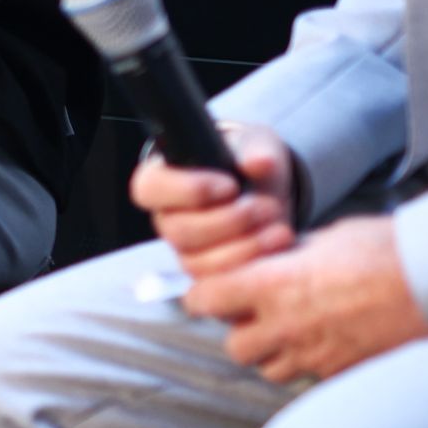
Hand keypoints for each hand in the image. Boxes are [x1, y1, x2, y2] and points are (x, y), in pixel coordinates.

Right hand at [132, 119, 298, 279]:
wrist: (268, 191)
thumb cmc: (247, 161)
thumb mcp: (255, 144)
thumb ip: (255, 149)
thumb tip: (259, 162)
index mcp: (163, 180)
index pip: (149, 189)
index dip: (187, 190)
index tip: (229, 185)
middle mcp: (167, 218)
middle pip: (177, 231)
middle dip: (227, 222)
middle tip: (262, 207)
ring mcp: (186, 251)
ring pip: (197, 263)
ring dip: (244, 247)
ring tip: (279, 228)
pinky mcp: (208, 277)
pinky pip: (220, 284)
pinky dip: (253, 267)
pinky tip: (278, 246)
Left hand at [184, 214, 427, 382]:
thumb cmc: (384, 249)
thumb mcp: (325, 238)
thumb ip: (289, 256)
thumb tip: (273, 262)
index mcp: (273, 285)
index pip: (204, 300)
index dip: (204, 295)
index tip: (214, 289)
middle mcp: (287, 326)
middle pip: (235, 346)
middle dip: (241, 330)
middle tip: (258, 311)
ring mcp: (317, 356)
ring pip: (271, 369)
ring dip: (274, 352)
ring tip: (295, 328)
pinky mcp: (345, 373)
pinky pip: (312, 377)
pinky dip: (312, 364)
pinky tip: (330, 340)